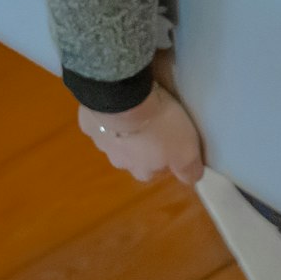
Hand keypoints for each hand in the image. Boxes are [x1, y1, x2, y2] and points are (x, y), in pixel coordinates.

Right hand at [79, 81, 204, 183]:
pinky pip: (100, 120)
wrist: (124, 100)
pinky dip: (108, 112)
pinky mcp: (88, 122)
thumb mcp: (186, 151)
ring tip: (137, 107)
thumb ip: (190, 169)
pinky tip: (119, 100)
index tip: (171, 140)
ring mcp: (101, 142)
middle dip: (142, 143)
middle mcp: (119, 161)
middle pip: (133, 156)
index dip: (164, 156)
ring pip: (115, 138)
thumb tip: (192, 179)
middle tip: (154, 122)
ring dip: (124, 128)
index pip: (155, 171)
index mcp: (141, 171)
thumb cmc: (158, 127)